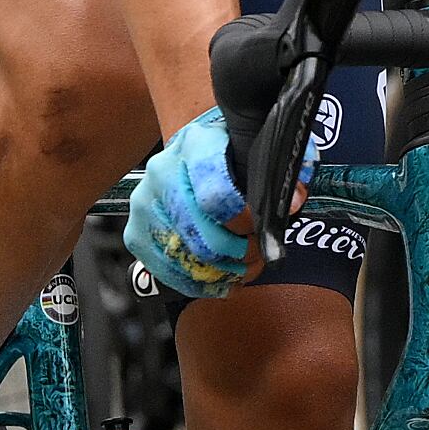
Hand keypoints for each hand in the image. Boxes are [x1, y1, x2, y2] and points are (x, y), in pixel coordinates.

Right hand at [127, 102, 325, 301]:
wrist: (189, 152)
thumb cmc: (226, 153)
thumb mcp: (255, 147)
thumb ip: (278, 170)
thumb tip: (292, 202)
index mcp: (194, 144)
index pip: (215, 194)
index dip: (243, 220)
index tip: (258, 226)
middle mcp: (161, 173)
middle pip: (201, 235)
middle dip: (237, 253)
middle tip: (257, 253)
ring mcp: (144, 206)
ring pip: (186, 260)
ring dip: (223, 273)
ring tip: (245, 268)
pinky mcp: (136, 236)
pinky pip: (170, 273)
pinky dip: (202, 285)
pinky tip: (224, 279)